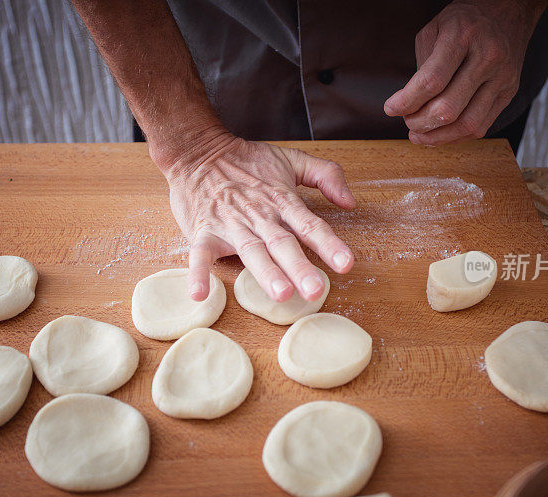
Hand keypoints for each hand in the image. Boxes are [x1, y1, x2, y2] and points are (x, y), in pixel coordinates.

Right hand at [159, 133, 355, 302]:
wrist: (197, 151)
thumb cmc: (245, 160)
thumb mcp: (291, 158)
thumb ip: (326, 175)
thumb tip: (350, 202)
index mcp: (282, 201)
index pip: (310, 225)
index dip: (329, 244)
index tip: (345, 264)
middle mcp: (259, 216)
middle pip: (283, 244)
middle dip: (299, 267)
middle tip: (315, 290)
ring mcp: (231, 225)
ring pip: (251, 251)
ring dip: (265, 272)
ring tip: (280, 293)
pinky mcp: (203, 232)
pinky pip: (200, 255)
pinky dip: (198, 273)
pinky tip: (200, 294)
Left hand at [384, 0, 545, 145]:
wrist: (507, 12)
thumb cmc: (464, 22)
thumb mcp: (434, 30)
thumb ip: (421, 67)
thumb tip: (408, 105)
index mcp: (463, 36)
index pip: (432, 81)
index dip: (407, 101)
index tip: (391, 108)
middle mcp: (487, 57)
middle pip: (448, 108)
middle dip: (420, 122)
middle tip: (408, 122)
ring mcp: (502, 77)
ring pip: (467, 124)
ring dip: (437, 137)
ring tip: (419, 135)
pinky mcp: (509, 92)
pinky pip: (481, 127)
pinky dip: (456, 137)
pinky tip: (440, 133)